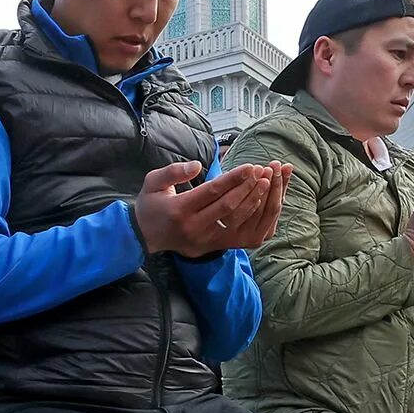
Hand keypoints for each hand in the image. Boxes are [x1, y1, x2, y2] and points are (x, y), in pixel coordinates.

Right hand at [132, 161, 284, 256]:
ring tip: (267, 183)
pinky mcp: (213, 247)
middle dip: (249, 188)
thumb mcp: (152, 182)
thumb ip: (173, 171)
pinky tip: (263, 203)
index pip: (212, 192)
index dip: (234, 178)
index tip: (251, 166)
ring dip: (255, 201)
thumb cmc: (152, 205)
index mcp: (179, 209)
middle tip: (264, 172)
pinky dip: (253, 218)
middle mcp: (194, 227)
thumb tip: (197, 165)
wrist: (146, 237)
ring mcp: (205, 240)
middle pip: (228, 206)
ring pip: (237, 220)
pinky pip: (239, 233)